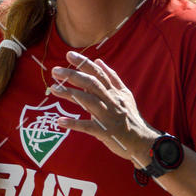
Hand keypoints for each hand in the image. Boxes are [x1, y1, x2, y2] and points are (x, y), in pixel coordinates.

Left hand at [50, 51, 156, 165]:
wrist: (141, 141)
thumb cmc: (131, 118)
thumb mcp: (125, 95)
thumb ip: (112, 78)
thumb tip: (99, 61)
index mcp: (114, 92)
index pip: (98, 73)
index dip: (83, 63)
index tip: (69, 54)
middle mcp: (111, 101)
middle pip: (91, 84)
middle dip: (73, 75)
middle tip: (56, 70)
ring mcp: (108, 116)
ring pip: (88, 101)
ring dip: (70, 94)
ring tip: (53, 88)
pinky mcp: (104, 132)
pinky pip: (87, 127)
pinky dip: (74, 123)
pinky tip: (60, 121)